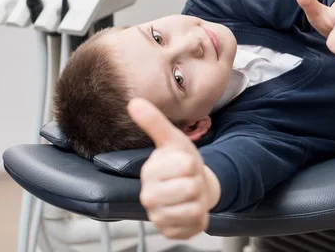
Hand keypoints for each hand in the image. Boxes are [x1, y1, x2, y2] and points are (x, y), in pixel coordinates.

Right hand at [128, 98, 220, 239]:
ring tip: (190, 194)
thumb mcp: (173, 140)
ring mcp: (159, 217)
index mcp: (149, 173)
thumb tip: (134, 101)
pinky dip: (200, 216)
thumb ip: (154, 122)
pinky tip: (190, 209)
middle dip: (196, 181)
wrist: (195, 187)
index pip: (185, 165)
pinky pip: (195, 223)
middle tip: (188, 180)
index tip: (183, 164)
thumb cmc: (182, 163)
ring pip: (194, 207)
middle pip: (190, 187)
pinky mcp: (171, 232)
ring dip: (199, 199)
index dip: (191, 163)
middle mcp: (149, 197)